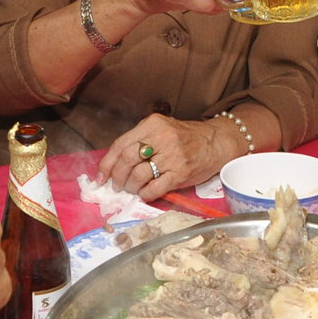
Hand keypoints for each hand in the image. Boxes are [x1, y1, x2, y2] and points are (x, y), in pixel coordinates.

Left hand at [101, 113, 227, 199]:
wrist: (216, 142)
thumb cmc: (187, 137)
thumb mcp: (162, 128)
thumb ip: (140, 140)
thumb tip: (115, 163)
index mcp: (152, 124)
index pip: (120, 144)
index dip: (107, 163)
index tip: (101, 176)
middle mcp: (162, 138)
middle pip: (127, 159)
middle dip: (118, 176)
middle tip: (117, 185)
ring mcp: (172, 156)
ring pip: (139, 175)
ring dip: (131, 186)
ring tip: (133, 188)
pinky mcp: (181, 173)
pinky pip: (155, 188)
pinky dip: (145, 194)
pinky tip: (145, 193)